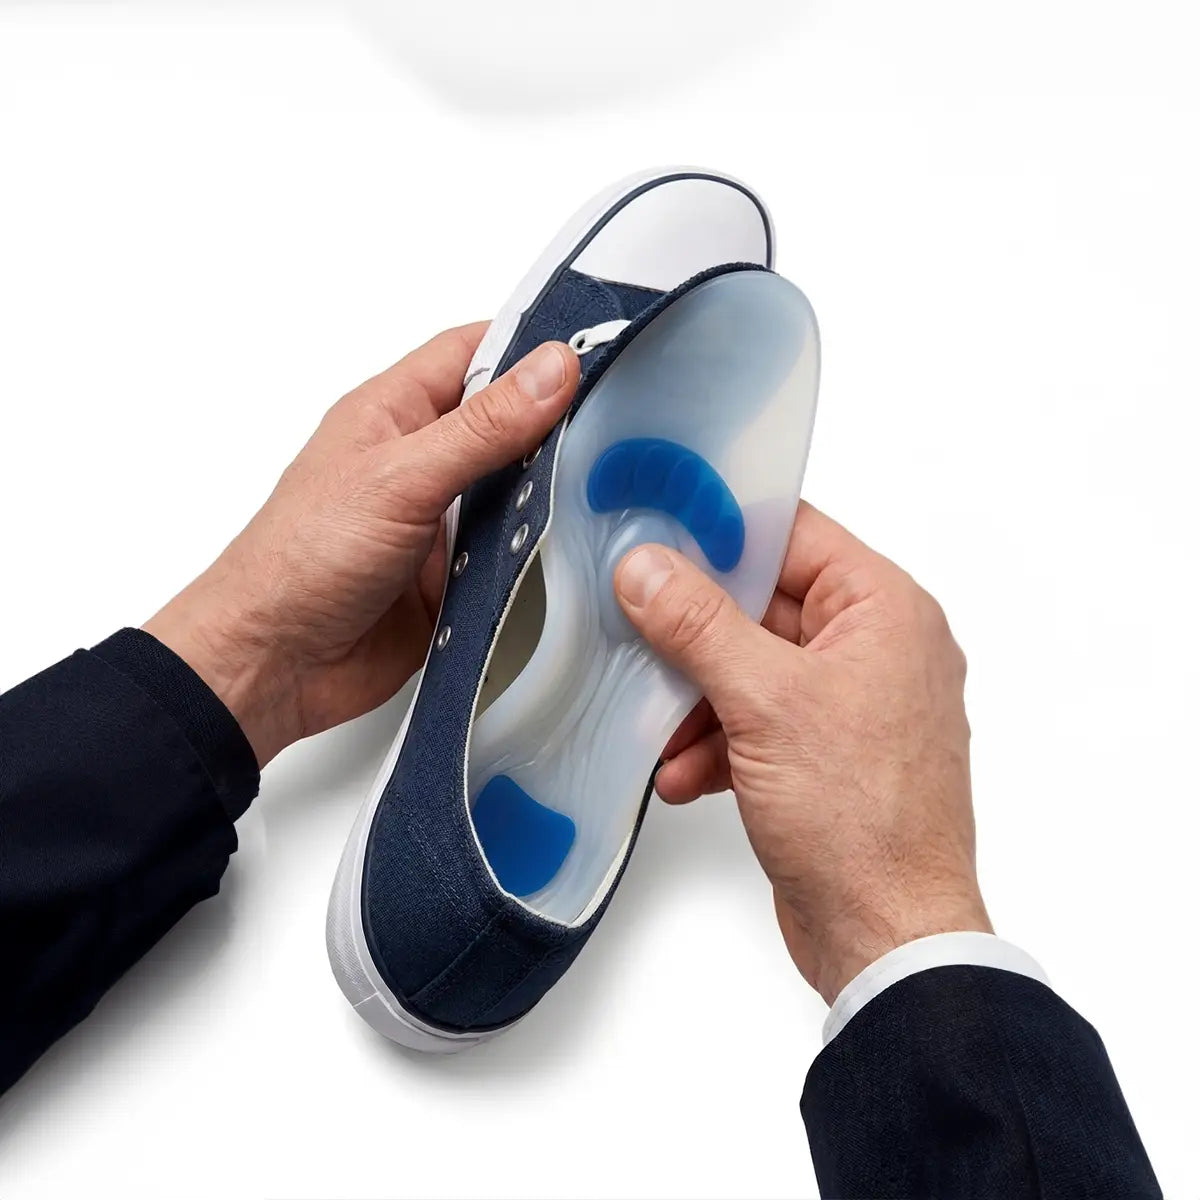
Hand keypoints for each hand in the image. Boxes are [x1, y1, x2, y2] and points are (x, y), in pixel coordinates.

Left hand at [145, 326, 578, 765]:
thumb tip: (551, 368)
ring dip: (548, 493)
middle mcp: (420, 460)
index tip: (594, 345)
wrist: (275, 664)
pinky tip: (572, 550)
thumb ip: (482, 427)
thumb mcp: (402, 478)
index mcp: (394, 412)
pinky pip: (512, 553)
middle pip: (505, 423)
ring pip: (516, 490)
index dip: (530, 344)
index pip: (474, 352)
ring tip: (605, 483)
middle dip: (555, 423)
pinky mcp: (455, 576)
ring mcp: (439, 519)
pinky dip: (538, 553)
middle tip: (616, 420)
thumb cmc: (302, 561)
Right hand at [613, 503, 990, 1003]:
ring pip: (753, 669)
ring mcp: (853, 706)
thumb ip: (698, 624)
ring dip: (699, 699)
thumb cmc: (861, 820)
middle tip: (637, 630)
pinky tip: (684, 776)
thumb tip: (646, 567)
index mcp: (885, 611)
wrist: (886, 937)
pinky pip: (760, 723)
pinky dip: (718, 743)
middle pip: (764, 607)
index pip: (794, 537)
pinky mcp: (828, 757)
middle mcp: (877, 650)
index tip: (657, 535)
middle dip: (697, 636)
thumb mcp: (763, 702)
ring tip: (661, 730)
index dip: (723, 534)